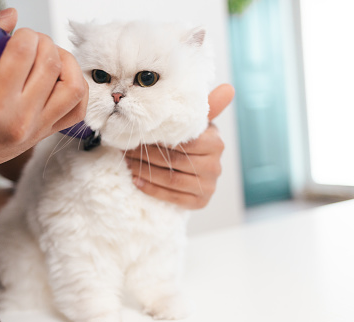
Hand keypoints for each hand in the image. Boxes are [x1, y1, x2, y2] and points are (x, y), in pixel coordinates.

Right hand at [0, 8, 87, 178]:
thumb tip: (9, 17)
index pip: (24, 54)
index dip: (24, 35)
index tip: (17, 35)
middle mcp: (20, 118)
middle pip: (51, 65)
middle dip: (43, 42)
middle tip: (29, 44)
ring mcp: (37, 128)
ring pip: (73, 86)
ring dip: (65, 63)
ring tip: (47, 58)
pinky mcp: (47, 133)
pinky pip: (78, 108)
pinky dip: (76, 88)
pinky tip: (60, 78)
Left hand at [125, 84, 234, 208]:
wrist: (195, 168)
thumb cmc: (192, 139)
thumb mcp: (196, 123)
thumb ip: (206, 105)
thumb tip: (229, 88)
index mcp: (215, 142)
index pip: (181, 142)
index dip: (156, 139)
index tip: (136, 134)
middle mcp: (215, 166)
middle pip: (173, 161)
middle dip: (145, 154)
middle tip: (125, 148)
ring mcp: (209, 186)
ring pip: (170, 179)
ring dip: (144, 171)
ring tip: (127, 162)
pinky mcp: (201, 202)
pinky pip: (172, 197)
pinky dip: (151, 189)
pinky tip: (136, 181)